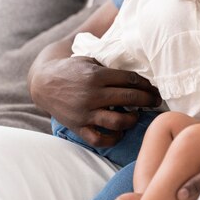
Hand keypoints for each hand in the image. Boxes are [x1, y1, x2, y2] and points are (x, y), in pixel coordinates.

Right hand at [29, 56, 160, 146]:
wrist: (43, 82)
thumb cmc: (73, 69)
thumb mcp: (91, 60)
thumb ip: (111, 66)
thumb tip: (140, 71)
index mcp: (97, 75)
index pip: (131, 79)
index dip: (146, 84)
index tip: (154, 87)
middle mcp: (92, 94)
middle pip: (130, 98)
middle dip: (148, 99)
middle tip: (156, 101)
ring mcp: (84, 112)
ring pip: (118, 121)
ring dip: (132, 119)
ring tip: (136, 115)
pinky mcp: (77, 126)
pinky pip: (98, 139)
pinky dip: (112, 138)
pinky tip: (119, 132)